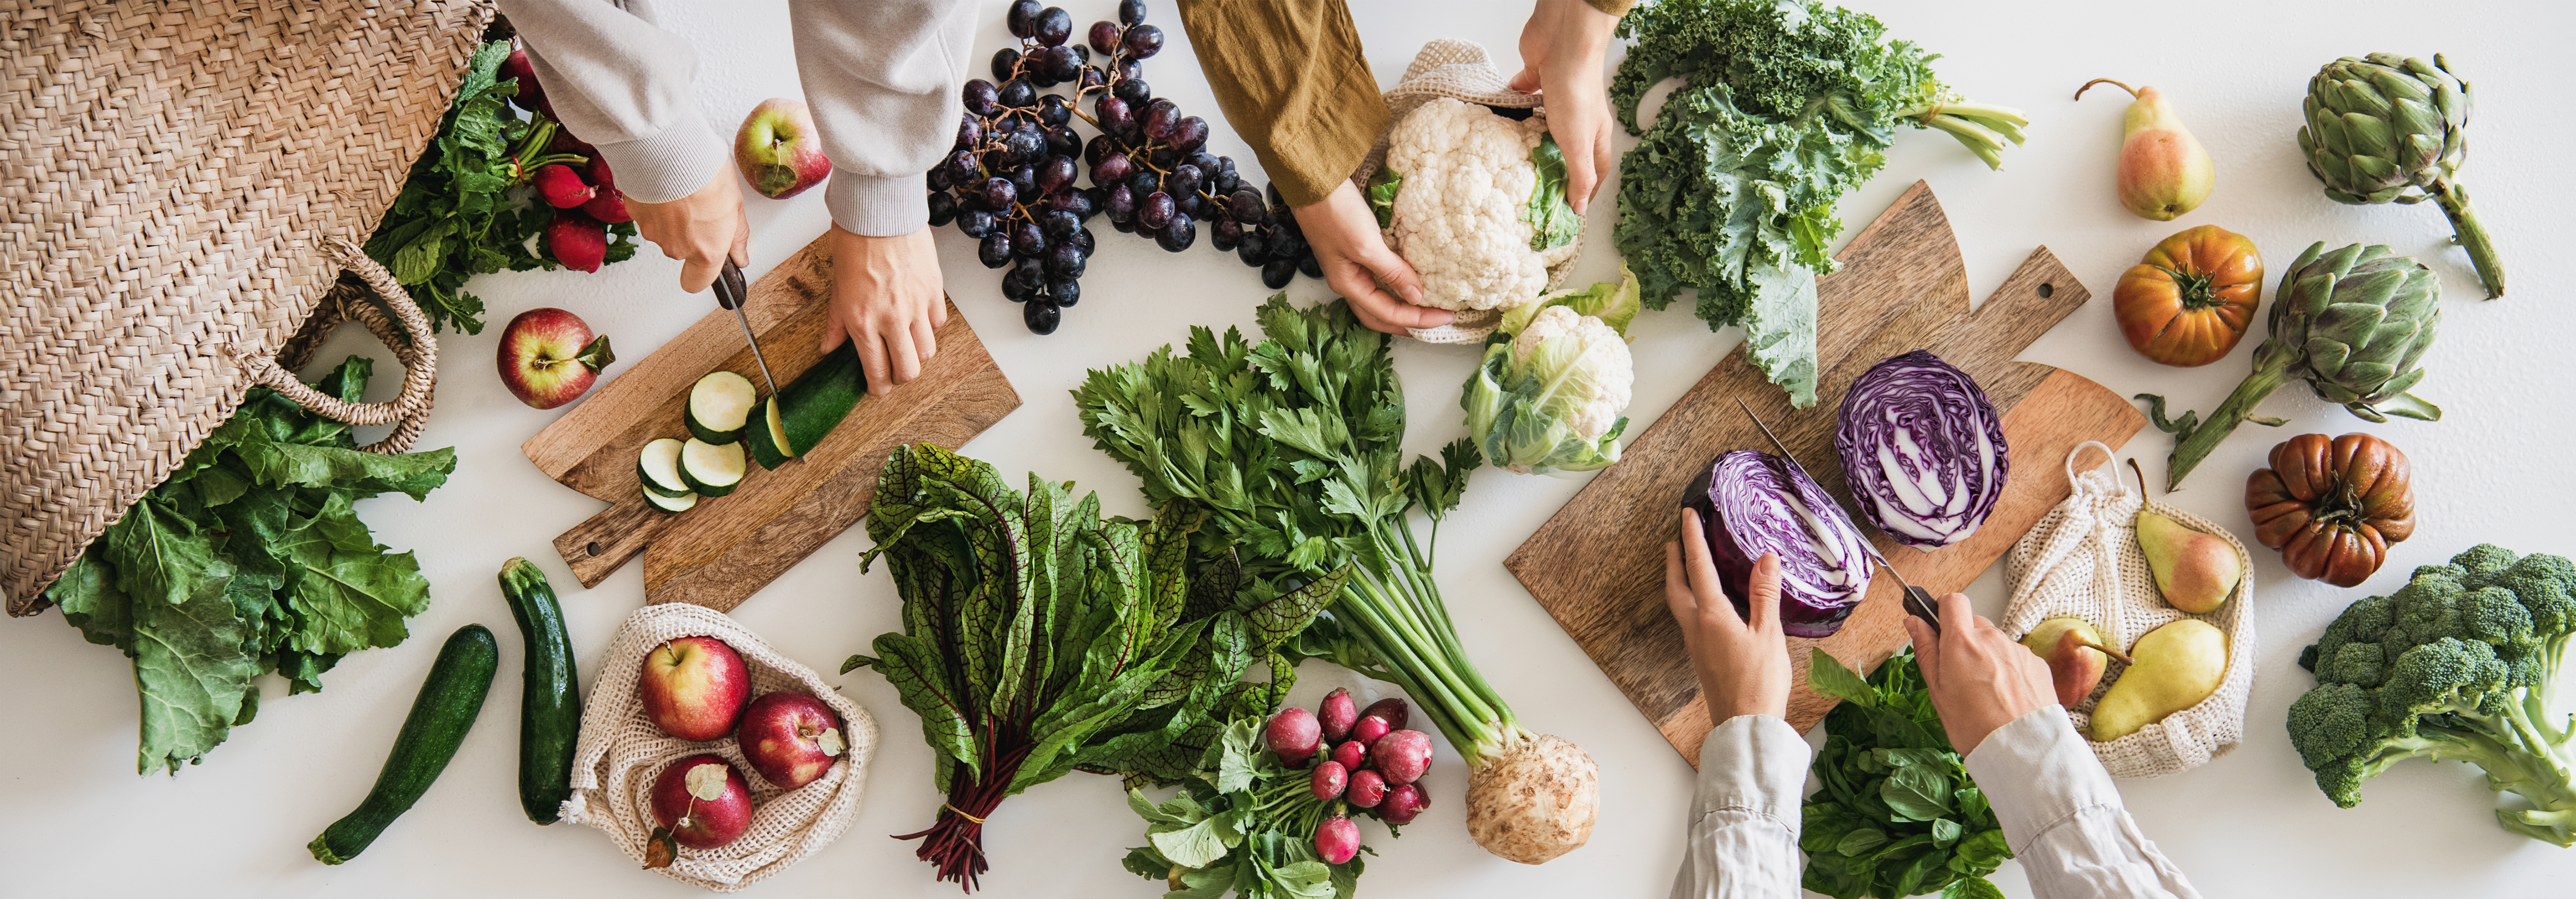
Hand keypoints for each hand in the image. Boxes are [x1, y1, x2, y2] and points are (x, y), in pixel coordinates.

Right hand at [628, 168, 749, 292]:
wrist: (668, 149)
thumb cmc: (703, 173)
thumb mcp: (735, 204)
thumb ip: (737, 237)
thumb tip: (740, 255)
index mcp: (705, 251)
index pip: (698, 283)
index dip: (703, 274)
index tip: (710, 263)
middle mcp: (677, 247)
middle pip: (682, 251)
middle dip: (691, 233)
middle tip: (701, 206)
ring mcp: (653, 232)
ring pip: (664, 232)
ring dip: (672, 217)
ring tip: (683, 191)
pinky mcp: (635, 214)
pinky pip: (648, 214)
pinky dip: (656, 204)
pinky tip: (665, 185)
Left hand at [824, 225, 947, 396]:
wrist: (880, 211)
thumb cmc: (854, 241)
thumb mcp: (836, 286)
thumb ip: (836, 322)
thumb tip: (828, 348)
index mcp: (862, 321)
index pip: (877, 371)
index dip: (878, 388)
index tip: (877, 389)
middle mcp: (891, 319)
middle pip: (908, 370)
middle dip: (901, 378)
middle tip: (894, 372)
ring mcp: (916, 306)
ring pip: (927, 352)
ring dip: (917, 354)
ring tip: (907, 345)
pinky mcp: (933, 291)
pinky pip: (938, 323)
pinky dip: (929, 327)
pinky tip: (918, 319)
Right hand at [1289, 181, 1452, 333]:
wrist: (1313, 181)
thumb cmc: (1335, 212)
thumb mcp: (1366, 245)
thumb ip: (1392, 272)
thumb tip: (1416, 297)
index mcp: (1348, 284)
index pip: (1388, 314)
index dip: (1418, 319)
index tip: (1447, 316)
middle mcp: (1348, 281)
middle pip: (1380, 314)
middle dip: (1408, 322)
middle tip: (1437, 321)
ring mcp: (1349, 266)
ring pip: (1378, 297)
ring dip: (1401, 305)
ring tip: (1426, 305)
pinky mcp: (1354, 250)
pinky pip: (1378, 276)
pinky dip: (1396, 283)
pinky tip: (1410, 278)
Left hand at [1511, 0, 1618, 212]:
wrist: (1563, 41)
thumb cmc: (1576, 91)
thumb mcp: (1579, 143)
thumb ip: (1579, 175)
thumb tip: (1580, 208)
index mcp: (1595, 135)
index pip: (1596, 171)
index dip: (1586, 192)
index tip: (1570, 212)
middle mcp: (1580, 118)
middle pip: (1570, 151)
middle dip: (1556, 171)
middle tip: (1535, 193)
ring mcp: (1559, 99)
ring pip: (1546, 127)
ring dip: (1533, 143)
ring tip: (1514, 163)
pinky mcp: (1539, 81)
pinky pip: (1527, 100)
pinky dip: (1517, 110)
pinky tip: (1502, 121)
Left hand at [1666, 508, 1790, 722]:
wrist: (1745, 726)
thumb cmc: (1759, 683)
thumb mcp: (1768, 634)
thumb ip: (1765, 595)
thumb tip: (1765, 558)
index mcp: (1711, 617)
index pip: (1698, 567)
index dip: (1693, 538)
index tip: (1687, 515)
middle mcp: (1696, 628)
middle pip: (1677, 587)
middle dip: (1673, 561)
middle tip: (1673, 540)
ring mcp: (1696, 646)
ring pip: (1680, 605)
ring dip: (1678, 581)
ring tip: (1683, 567)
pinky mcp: (1702, 659)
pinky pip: (1689, 621)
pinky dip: (1690, 602)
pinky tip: (1704, 606)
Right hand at [1905, 592, 2056, 754]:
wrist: (2021, 749)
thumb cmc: (1975, 726)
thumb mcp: (1937, 691)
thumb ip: (1926, 651)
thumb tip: (1915, 623)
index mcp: (1962, 643)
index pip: (1952, 601)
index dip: (1943, 610)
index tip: (1940, 628)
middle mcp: (1992, 638)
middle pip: (1974, 624)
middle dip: (1965, 641)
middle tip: (1961, 674)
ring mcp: (2017, 650)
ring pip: (1996, 642)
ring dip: (1989, 657)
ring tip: (1988, 692)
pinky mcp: (2037, 663)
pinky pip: (2016, 657)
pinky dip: (2009, 670)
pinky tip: (2007, 697)